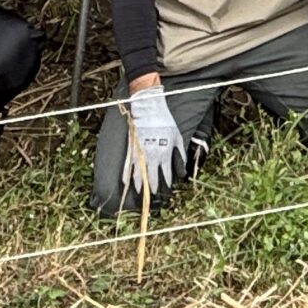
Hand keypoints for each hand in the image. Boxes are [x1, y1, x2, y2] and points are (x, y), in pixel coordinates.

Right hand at [121, 84, 187, 203]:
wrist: (149, 110)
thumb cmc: (165, 122)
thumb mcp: (178, 137)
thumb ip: (180, 154)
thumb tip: (182, 169)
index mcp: (165, 154)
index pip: (165, 175)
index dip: (166, 184)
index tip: (166, 191)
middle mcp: (152, 157)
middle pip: (152, 179)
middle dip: (153, 190)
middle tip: (153, 198)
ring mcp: (140, 154)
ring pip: (139, 176)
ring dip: (140, 187)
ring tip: (141, 195)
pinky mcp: (131, 149)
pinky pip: (127, 166)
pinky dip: (126, 176)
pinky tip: (125, 184)